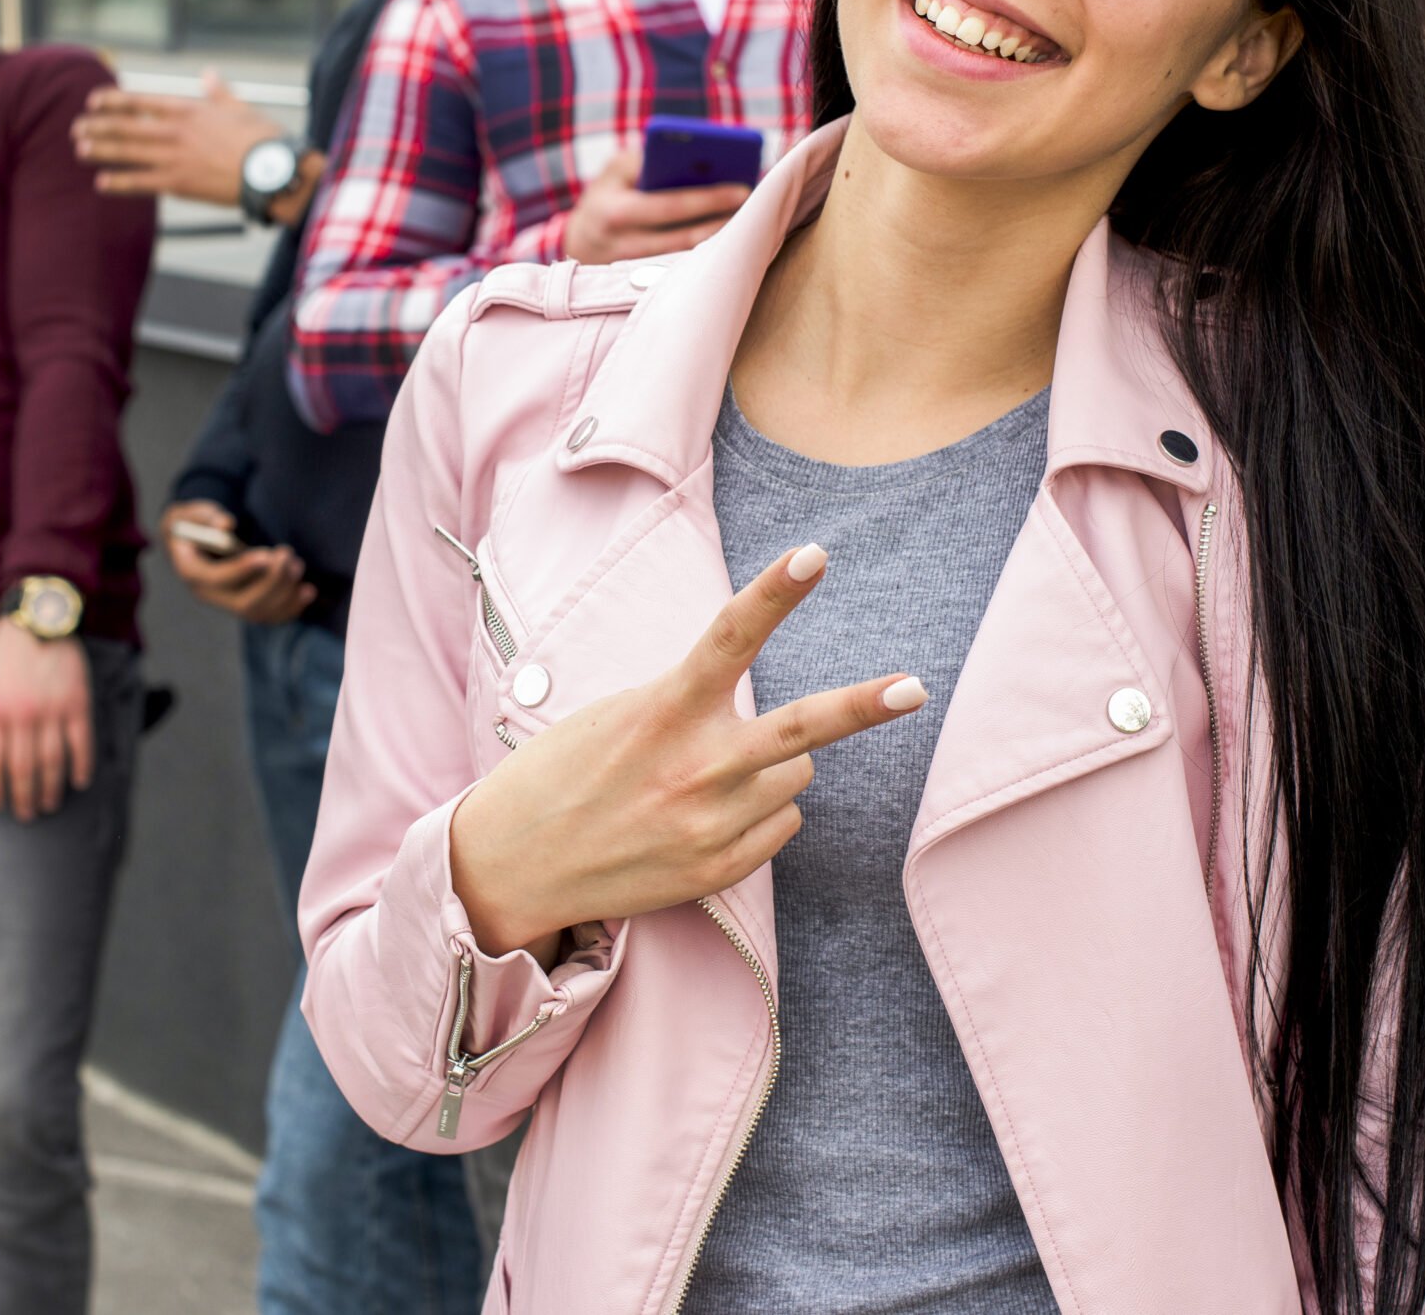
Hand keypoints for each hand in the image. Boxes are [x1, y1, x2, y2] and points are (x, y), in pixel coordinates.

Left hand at [0, 620, 93, 819]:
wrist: (38, 619)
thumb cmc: (3, 654)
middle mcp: (21, 716)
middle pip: (22, 770)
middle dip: (23, 798)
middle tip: (26, 815)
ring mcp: (51, 711)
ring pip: (52, 762)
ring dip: (51, 789)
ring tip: (49, 805)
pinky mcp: (77, 703)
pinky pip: (81, 742)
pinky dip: (81, 765)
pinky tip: (79, 781)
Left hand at [76, 71, 288, 207]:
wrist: (271, 170)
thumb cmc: (261, 138)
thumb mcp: (239, 107)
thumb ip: (218, 92)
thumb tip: (209, 74)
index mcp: (188, 110)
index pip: (141, 101)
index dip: (113, 100)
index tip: (93, 100)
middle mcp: (175, 131)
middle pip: (127, 126)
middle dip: (98, 126)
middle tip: (76, 128)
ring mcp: (174, 157)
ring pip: (128, 151)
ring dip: (101, 150)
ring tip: (80, 149)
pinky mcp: (179, 183)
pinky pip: (141, 182)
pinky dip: (120, 182)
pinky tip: (101, 182)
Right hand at [160, 500, 313, 624]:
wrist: (196, 540)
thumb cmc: (196, 523)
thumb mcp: (193, 513)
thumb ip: (207, 516)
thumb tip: (226, 524)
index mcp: (192, 571)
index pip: (215, 580)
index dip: (241, 570)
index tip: (266, 555)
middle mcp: (209, 594)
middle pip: (243, 603)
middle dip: (271, 582)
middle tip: (287, 554)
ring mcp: (229, 603)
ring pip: (260, 612)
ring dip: (285, 593)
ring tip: (297, 565)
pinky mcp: (247, 605)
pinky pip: (270, 615)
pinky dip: (291, 607)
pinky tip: (308, 591)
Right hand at [448, 544, 923, 966]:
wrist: (509, 869)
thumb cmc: (561, 776)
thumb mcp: (615, 716)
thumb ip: (690, 707)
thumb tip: (768, 725)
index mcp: (661, 711)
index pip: (730, 637)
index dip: (776, 592)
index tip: (815, 553)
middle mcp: (694, 769)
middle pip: (802, 730)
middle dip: (863, 705)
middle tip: (915, 687)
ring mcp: (710, 826)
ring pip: (795, 776)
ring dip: (770, 768)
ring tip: (704, 779)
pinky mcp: (716, 871)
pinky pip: (781, 826)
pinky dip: (758, 814)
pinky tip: (701, 819)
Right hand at [561, 142, 750, 266]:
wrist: (576, 242)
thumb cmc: (606, 197)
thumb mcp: (616, 171)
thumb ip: (647, 161)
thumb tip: (695, 162)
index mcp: (615, 211)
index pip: (670, 204)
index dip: (709, 197)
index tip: (742, 188)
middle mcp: (621, 246)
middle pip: (685, 236)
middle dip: (723, 220)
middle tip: (755, 207)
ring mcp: (632, 273)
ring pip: (687, 260)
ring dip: (719, 243)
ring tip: (748, 225)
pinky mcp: (641, 289)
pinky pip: (681, 273)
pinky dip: (707, 259)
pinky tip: (729, 245)